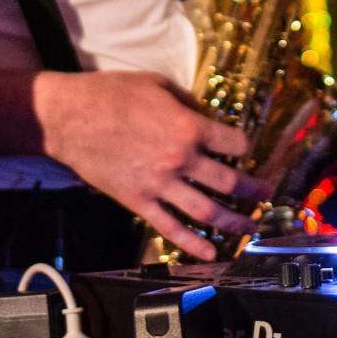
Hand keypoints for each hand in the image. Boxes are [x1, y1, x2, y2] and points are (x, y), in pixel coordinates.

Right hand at [34, 70, 266, 259]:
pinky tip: (210, 253)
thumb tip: (202, 113)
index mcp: (188, 126)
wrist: (70, 118)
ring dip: (233, 222)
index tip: (247, 150)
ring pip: (207, 211)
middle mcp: (181, 159)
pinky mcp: (139, 201)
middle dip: (253, 191)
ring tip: (248, 228)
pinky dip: (192, 244)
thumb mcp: (156, 84)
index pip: (234, 142)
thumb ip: (186, 100)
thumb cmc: (111, 94)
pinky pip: (171, 228)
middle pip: (229, 182)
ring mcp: (160, 184)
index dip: (245, 146)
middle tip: (266, 194)